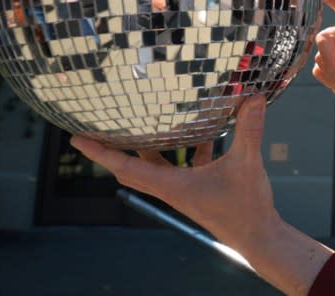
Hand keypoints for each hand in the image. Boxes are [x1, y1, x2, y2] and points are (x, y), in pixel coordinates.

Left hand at [70, 94, 276, 248]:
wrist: (257, 236)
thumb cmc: (245, 208)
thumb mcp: (246, 164)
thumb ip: (248, 130)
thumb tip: (253, 98)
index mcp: (172, 185)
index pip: (126, 167)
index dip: (100, 152)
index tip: (77, 139)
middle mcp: (172, 188)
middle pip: (132, 167)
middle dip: (114, 149)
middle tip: (99, 129)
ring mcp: (184, 190)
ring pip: (155, 167)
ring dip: (148, 148)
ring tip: (144, 124)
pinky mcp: (199, 190)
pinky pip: (183, 167)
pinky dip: (185, 151)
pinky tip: (203, 134)